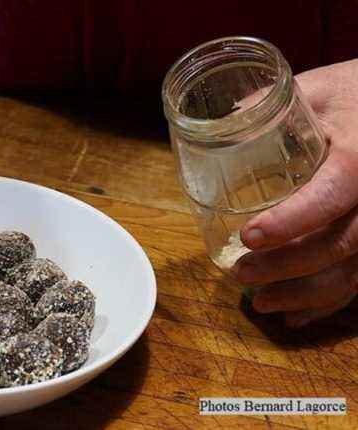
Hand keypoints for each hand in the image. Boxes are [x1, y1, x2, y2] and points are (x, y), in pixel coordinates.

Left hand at [233, 59, 357, 326]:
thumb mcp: (316, 89)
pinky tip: (294, 316)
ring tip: (260, 303)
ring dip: (305, 295)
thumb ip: (268, 106)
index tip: (250, 236)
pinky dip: (327, 304)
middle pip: (340, 244)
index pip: (331, 197)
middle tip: (241, 273)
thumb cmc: (353, 96)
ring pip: (352, 272)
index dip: (292, 221)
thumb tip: (218, 124)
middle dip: (288, 266)